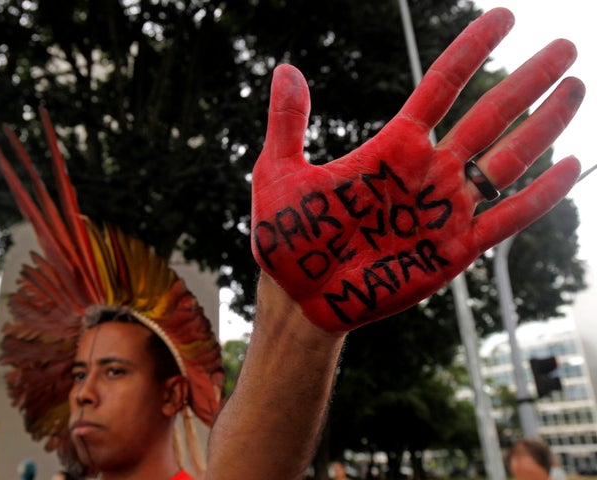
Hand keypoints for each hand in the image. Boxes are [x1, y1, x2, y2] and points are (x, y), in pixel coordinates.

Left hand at [250, 8, 583, 331]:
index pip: (440, 87)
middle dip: (526, 82)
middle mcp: (427, 171)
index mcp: (391, 148)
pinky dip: (539, 196)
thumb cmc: (288, 237)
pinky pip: (506, 218)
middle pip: (488, 116)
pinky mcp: (454, 250)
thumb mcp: (278, 173)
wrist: (302, 295)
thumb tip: (286, 69)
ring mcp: (445, 209)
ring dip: (543, 126)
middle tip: (564, 47)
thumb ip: (288, 122)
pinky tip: (570, 166)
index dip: (471, 51)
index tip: (503, 16)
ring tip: (575, 89)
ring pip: (506, 160)